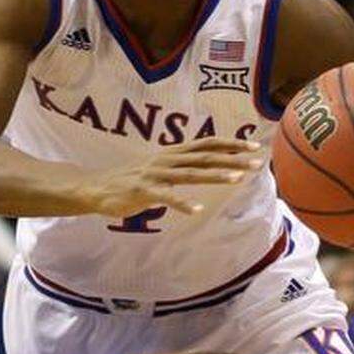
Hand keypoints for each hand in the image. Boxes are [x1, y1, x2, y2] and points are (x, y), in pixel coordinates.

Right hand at [84, 138, 264, 215]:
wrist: (96, 188)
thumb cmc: (130, 181)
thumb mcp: (159, 168)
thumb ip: (180, 166)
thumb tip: (205, 166)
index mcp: (171, 153)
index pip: (206, 143)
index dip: (231, 143)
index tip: (254, 146)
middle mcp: (165, 159)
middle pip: (204, 157)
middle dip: (233, 159)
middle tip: (257, 162)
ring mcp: (154, 174)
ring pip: (189, 174)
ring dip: (214, 175)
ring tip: (236, 178)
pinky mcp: (142, 190)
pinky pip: (166, 197)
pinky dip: (182, 204)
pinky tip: (197, 210)